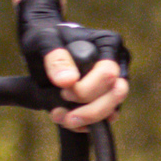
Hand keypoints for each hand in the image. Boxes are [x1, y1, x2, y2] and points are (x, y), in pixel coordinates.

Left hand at [15, 0, 129, 130]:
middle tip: (62, 114)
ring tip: (61, 118)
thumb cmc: (45, 37)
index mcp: (108, 43)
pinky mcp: (106, 97)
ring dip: (86, 120)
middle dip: (90, 111)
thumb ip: (55, 58)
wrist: (42, 44)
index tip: (63, 90)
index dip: (86, 89)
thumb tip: (68, 81)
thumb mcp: (44, 41)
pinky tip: (65, 118)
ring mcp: (114, 81)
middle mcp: (117, 62)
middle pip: (116, 95)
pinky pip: (104, 116)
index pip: (108, 74)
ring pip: (112, 109)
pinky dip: (85, 123)